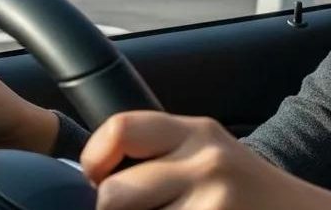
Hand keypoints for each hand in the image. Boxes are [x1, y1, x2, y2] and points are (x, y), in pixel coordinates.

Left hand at [81, 111, 330, 209]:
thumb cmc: (244, 192)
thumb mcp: (205, 153)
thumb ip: (158, 152)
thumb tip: (87, 175)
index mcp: (198, 132)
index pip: (121, 128)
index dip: (95, 158)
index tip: (98, 176)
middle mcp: (206, 163)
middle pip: (114, 194)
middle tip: (145, 209)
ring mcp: (213, 205)